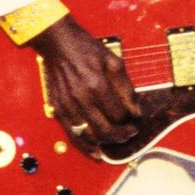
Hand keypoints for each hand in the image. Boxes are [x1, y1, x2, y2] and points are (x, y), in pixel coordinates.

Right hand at [31, 13, 139, 152]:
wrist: (58, 43)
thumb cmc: (87, 50)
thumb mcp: (113, 61)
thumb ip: (126, 87)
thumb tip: (136, 111)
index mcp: (97, 85)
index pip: (119, 114)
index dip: (130, 120)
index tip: (136, 120)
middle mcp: (81, 98)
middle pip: (105, 129)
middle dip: (122, 135)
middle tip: (130, 133)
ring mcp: (68, 105)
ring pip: (90, 136)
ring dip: (106, 143)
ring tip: (117, 140)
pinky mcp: (58, 109)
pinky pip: (73, 134)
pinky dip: (85, 146)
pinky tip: (96, 152)